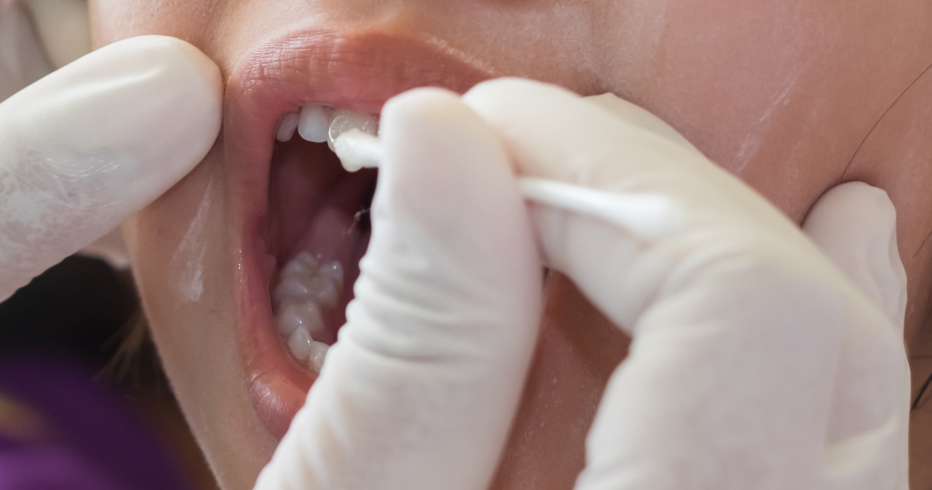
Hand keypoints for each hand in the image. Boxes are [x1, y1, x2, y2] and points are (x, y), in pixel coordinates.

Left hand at [0, 1, 221, 487]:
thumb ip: (17, 180)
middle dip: (153, 30)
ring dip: (170, 108)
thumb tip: (189, 91)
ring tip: (271, 135)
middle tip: (268, 69)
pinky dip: (153, 190)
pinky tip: (217, 222)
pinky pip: (83, 169)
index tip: (214, 9)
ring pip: (77, 78)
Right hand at [254, 81, 907, 488]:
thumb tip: (444, 142)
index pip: (740, 313)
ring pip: (862, 401)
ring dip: (755, 257)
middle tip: (532, 151)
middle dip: (671, 203)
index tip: (481, 136)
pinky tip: (771, 282)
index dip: (612, 182)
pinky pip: (845, 459)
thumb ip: (407, 355)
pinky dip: (802, 351)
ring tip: (652, 179)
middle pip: (826, 343)